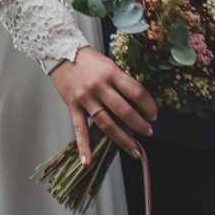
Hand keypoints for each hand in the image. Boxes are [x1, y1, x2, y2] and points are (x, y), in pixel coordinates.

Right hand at [48, 46, 158, 164]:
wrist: (60, 52)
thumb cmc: (89, 60)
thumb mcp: (110, 65)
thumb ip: (125, 83)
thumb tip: (146, 100)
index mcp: (111, 73)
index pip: (136, 92)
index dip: (148, 105)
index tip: (154, 114)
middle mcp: (99, 86)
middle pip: (124, 111)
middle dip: (140, 124)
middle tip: (148, 132)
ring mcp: (86, 98)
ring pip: (106, 123)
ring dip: (123, 138)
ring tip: (135, 149)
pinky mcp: (73, 107)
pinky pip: (80, 130)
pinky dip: (84, 147)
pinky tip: (88, 162)